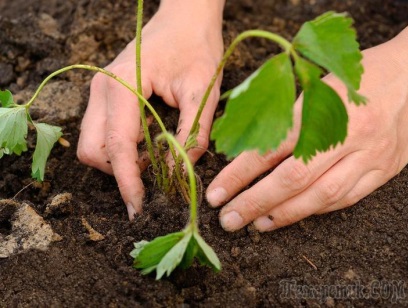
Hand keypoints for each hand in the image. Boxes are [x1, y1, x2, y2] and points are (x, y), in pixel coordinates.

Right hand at [77, 1, 223, 218]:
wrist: (185, 18)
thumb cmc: (197, 47)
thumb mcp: (203, 91)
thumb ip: (192, 134)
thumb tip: (180, 173)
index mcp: (123, 84)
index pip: (117, 145)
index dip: (127, 180)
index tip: (139, 207)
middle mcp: (103, 88)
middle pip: (93, 150)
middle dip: (119, 172)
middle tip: (154, 175)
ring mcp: (101, 91)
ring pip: (94, 143)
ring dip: (120, 161)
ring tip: (154, 157)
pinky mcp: (107, 95)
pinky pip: (103, 133)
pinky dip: (121, 148)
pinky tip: (148, 144)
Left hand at [206, 17, 407, 231]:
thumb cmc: (363, 75)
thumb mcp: (322, 81)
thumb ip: (290, 113)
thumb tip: (249, 145)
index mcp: (326, 105)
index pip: (273, 146)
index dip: (240, 173)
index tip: (217, 192)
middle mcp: (348, 135)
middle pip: (293, 178)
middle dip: (255, 202)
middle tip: (228, 219)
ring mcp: (369, 156)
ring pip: (320, 196)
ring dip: (283, 215)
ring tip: (254, 224)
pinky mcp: (383, 171)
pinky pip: (345, 199)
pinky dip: (314, 211)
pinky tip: (291, 216)